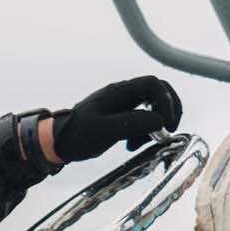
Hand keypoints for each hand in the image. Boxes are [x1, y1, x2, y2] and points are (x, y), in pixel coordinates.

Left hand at [50, 76, 181, 162]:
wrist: (60, 143)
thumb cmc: (77, 134)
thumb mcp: (104, 130)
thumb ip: (132, 123)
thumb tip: (159, 120)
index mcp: (119, 91)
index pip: (153, 84)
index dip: (166, 100)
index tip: (166, 122)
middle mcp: (123, 95)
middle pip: (158, 93)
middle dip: (168, 111)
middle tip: (169, 129)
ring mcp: (123, 106)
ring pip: (153, 109)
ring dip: (155, 126)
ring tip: (143, 143)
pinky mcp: (122, 119)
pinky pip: (143, 121)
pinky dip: (145, 133)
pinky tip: (132, 146)